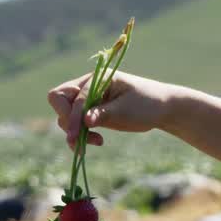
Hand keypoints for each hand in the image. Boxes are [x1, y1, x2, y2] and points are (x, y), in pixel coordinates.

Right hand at [47, 70, 180, 150]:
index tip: (75, 136)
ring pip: (66, 115)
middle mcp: (88, 86)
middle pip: (59, 100)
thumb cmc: (147, 104)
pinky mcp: (92, 113)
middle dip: (66, 120)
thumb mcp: (127, 110)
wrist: (161, 109)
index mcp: (98, 78)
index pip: (74, 96)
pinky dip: (80, 135)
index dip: (73, 116)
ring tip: (96, 142)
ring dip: (75, 132)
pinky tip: (96, 141)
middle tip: (78, 139)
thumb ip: (104, 114)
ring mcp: (89, 100)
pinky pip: (76, 124)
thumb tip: (84, 121)